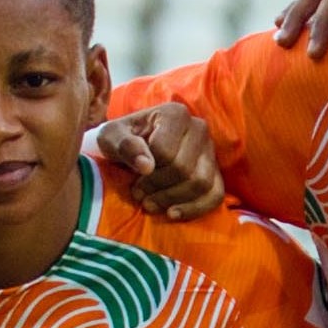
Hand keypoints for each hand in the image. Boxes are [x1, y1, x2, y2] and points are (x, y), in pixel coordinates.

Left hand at [92, 102, 225, 219]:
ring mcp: (210, 150)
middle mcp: (199, 128)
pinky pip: (215, 195)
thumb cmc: (121, 140)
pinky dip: (195, 208)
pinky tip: (173, 214)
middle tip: (139, 195)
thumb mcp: (111, 137)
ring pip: (201, 183)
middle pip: (184, 169)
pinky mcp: (215, 171)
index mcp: (175, 113)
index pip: (165, 152)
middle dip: (158, 187)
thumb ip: (125, 146)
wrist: (132, 147)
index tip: (134, 177)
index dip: (147, 171)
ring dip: (172, 199)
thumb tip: (146, 166)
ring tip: (150, 204)